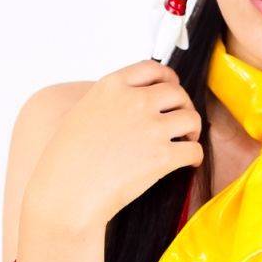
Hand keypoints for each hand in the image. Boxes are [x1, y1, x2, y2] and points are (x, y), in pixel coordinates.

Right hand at [27, 59, 203, 229]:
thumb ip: (110, 101)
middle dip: (183, 106)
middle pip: (177, 93)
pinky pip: (193, 150)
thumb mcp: (82, 113)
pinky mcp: (162, 156)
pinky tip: (187, 163)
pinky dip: (194, 156)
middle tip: (180, 122)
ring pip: (191, 119)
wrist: (67, 192)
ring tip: (186, 142)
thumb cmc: (67, 160)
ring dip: (192, 130)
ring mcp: (151, 128)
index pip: (153, 69)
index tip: (171, 90)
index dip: (168, 79)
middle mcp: (134, 101)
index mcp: (112, 86)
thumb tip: (132, 103)